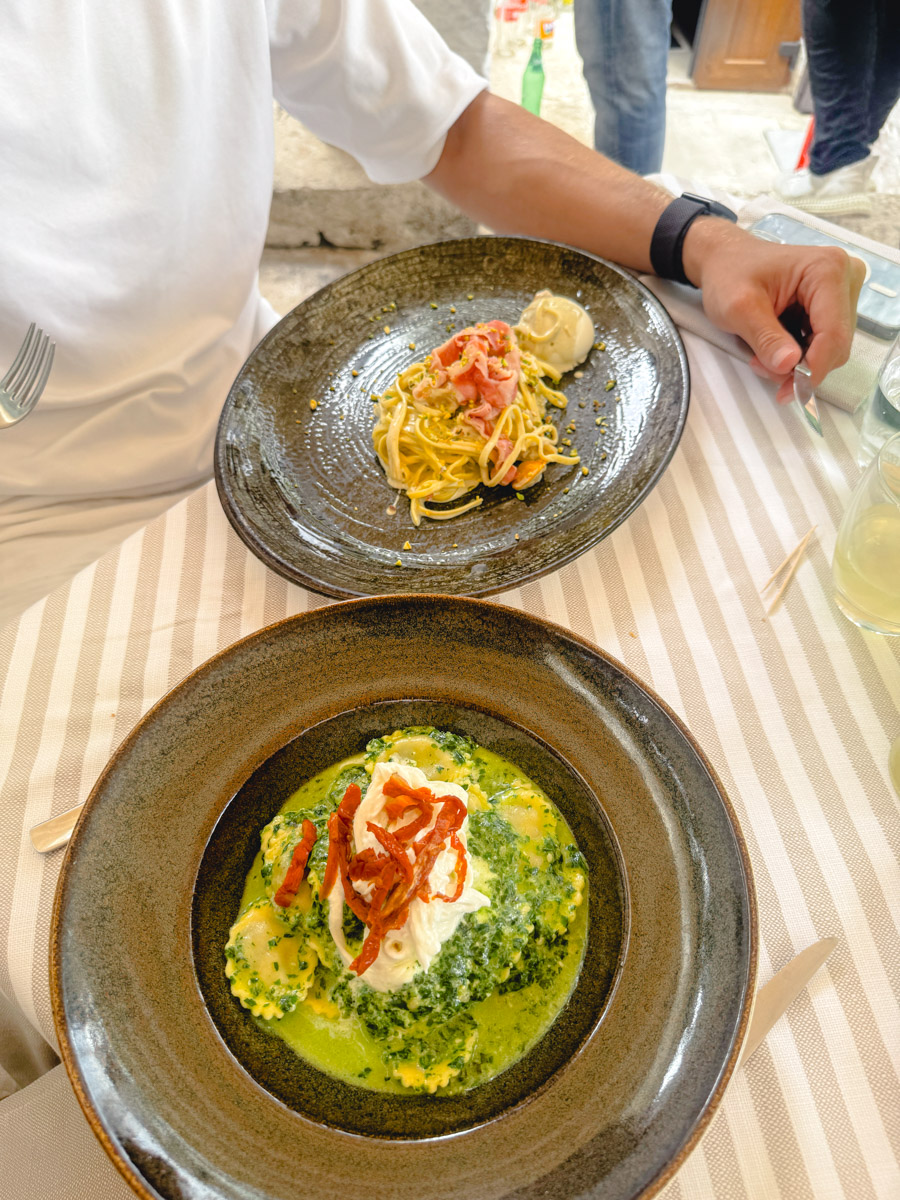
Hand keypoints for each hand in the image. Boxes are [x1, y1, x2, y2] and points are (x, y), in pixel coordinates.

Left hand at [683, 219, 865, 403]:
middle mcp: (844, 278)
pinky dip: (798, 355)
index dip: (814, 367)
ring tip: (761, 355)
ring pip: (831, 348)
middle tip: (762, 367)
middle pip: (837, 343)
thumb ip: (765, 338)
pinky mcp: (832, 305)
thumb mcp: (739, 308)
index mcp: (827, 270)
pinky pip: (823, 343)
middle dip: (801, 366)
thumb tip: (789, 365)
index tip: (791, 390)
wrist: (726, 260)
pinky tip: (773, 349)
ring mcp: (841, 292)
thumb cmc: (730, 273)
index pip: (834, 333)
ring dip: (797, 363)